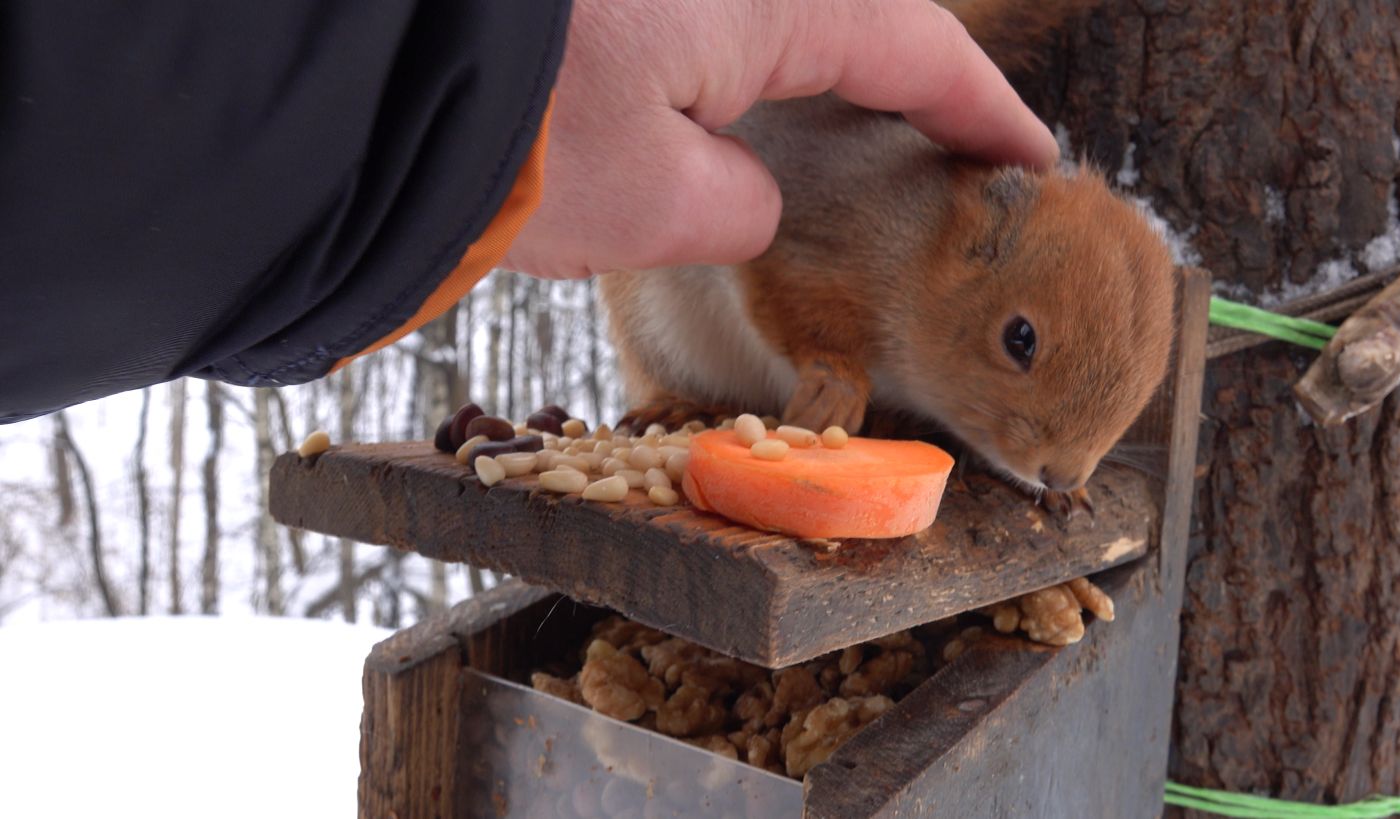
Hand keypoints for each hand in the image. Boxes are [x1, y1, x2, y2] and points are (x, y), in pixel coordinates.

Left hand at [502, 0, 1058, 278]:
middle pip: (849, 26)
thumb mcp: (650, 204)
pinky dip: (738, 84)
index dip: (981, 108)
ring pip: (772, 31)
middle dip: (903, 93)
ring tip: (847, 161)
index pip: (913, 48)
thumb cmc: (504, 137)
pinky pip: (707, 36)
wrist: (350, 80)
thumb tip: (741, 193)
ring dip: (814, 91)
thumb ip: (733, 204)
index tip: (1031, 156)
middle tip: (949, 158)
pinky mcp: (612, 18)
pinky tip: (731, 133)